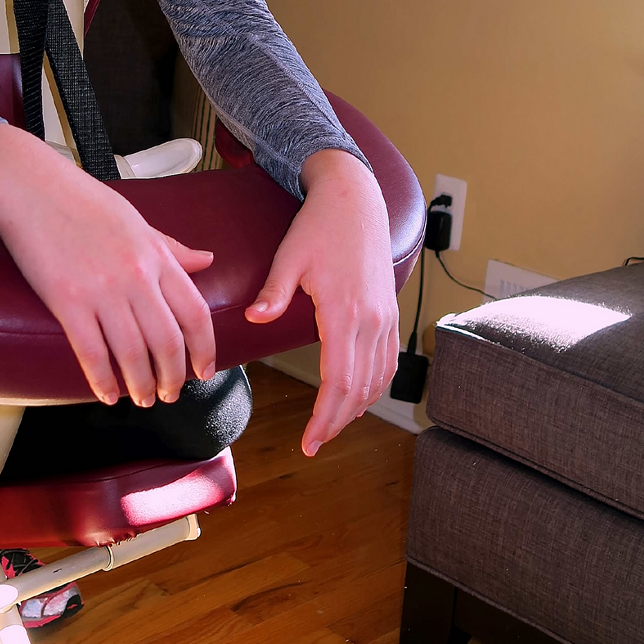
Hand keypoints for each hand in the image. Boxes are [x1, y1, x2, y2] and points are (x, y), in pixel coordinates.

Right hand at [0, 123, 215, 405]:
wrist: (32, 187)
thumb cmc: (83, 202)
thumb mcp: (138, 222)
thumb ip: (172, 248)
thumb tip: (207, 262)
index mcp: (157, 256)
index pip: (195, 313)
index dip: (204, 349)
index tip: (204, 371)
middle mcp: (136, 275)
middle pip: (168, 341)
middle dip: (173, 377)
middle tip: (170, 394)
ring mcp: (102, 289)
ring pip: (133, 353)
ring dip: (141, 385)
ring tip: (143, 400)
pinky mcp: (66, 300)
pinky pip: (91, 352)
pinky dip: (102, 381)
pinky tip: (107, 395)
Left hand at [244, 148, 397, 456]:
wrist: (356, 199)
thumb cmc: (320, 226)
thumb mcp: (290, 256)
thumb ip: (274, 293)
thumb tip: (253, 319)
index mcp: (345, 310)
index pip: (339, 381)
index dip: (324, 417)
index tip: (309, 442)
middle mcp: (372, 319)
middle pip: (360, 389)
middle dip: (337, 421)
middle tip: (314, 444)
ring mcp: (385, 316)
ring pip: (378, 378)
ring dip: (357, 407)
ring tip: (332, 426)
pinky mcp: (390, 311)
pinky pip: (389, 360)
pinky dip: (376, 386)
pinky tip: (360, 397)